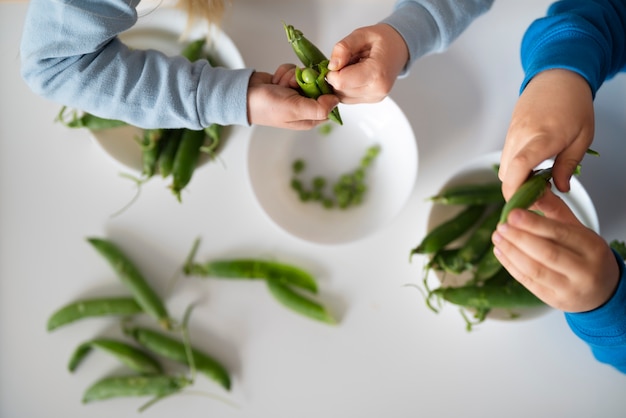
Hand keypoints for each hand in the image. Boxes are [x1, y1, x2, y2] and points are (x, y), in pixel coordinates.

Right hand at [247, 70, 338, 129]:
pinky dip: (284, 73)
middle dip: (304, 81)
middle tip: (292, 86)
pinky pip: (294, 70)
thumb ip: (318, 108)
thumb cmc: (267, 107)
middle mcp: (306, 106)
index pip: (329, 103)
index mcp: (310, 118)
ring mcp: (297, 93)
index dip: (324, 91)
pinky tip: (275, 81)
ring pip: (306, 74)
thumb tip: (336, 101)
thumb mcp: (295, 109)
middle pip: (319, 85)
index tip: (313, 85)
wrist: (243, 95)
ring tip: (279, 86)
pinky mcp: (288, 82)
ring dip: (291, 76)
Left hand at [325, 23, 407, 103]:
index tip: (338, 61)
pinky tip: (354, 75)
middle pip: (340, 91)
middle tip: (347, 62)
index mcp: (376, 72)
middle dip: (337, 76)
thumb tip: (332, 66)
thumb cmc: (383, 40)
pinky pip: (349, 98)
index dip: (332, 72)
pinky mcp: (372, 100)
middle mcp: (377, 90)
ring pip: (342, 97)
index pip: (341, 82)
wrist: (399, 48)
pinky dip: (346, 87)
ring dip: (341, 82)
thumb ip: (343, 48)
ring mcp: (375, 97)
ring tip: (352, 67)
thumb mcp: (361, 34)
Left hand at [492, 189, 618, 312]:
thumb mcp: (578, 230)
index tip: (513, 213)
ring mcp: (568, 288)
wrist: (603, 291)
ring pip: (535, 270)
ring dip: (511, 252)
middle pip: (547, 253)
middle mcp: (583, 270)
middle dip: (519, 238)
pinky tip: (500, 252)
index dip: (534, 223)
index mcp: (591, 247)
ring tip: (497, 237)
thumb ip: (555, 210)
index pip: (560, 234)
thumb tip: (532, 189)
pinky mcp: (553, 300)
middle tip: (501, 225)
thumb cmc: (587, 256)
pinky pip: (528, 282)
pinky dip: (511, 266)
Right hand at [499, 69, 593, 199]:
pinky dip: (514, 168)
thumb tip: (559, 189)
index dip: (517, 188)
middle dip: (517, 190)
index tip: (524, 203)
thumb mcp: (582, 137)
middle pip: (507, 173)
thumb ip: (568, 165)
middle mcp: (522, 135)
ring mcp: (512, 133)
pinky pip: (506, 157)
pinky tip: (531, 166)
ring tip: (536, 179)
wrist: (558, 77)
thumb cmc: (574, 104)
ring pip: (504, 167)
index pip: (521, 165)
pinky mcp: (508, 132)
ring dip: (516, 179)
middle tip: (538, 195)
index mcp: (543, 136)